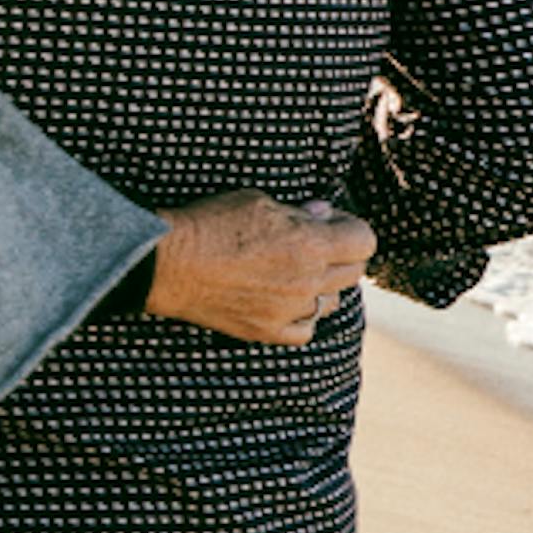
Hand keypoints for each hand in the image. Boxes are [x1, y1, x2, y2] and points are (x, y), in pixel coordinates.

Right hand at [144, 191, 377, 345]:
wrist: (168, 263)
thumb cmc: (209, 224)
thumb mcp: (255, 201)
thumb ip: (298, 211)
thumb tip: (323, 215)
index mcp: (310, 244)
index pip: (364, 240)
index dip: (350, 227)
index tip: (330, 222)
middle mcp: (308, 281)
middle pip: (353, 272)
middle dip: (340, 253)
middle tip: (313, 243)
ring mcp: (290, 310)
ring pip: (332, 301)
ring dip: (322, 285)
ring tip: (294, 272)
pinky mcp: (269, 331)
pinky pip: (306, 329)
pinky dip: (302, 315)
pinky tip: (284, 300)